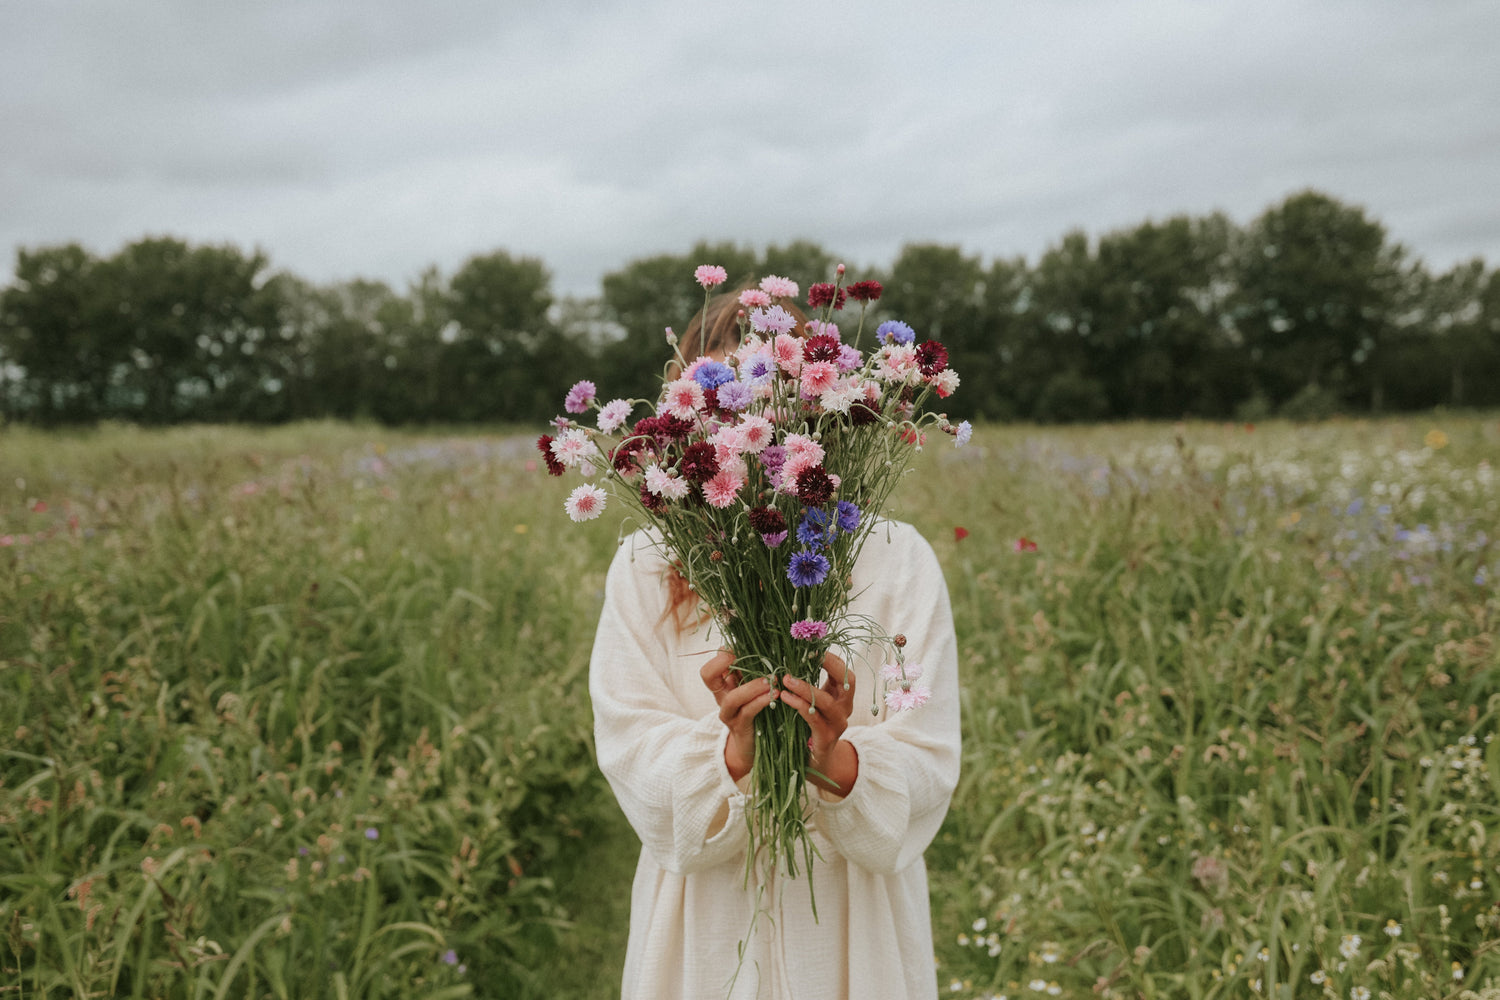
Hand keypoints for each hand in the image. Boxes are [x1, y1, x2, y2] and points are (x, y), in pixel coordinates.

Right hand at [699, 649, 777, 782]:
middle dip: (723, 662)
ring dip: (752, 687)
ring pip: (733, 698)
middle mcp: (721, 698)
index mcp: (722, 685)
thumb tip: (761, 646)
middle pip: (708, 676)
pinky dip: (762, 701)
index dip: (722, 654)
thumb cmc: (755, 710)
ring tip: (771, 681)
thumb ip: (751, 670)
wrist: (751, 745)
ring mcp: (729, 714)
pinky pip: (749, 712)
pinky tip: (774, 695)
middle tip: (745, 657)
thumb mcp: (750, 687)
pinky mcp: (741, 727)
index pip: (711, 664)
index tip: (740, 649)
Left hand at [777, 653, 858, 796]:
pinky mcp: (826, 738)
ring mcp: (838, 724)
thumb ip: (810, 682)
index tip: (811, 647)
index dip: (831, 658)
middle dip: (828, 666)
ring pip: (827, 701)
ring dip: (806, 688)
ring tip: (786, 679)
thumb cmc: (810, 726)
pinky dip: (800, 706)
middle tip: (804, 656)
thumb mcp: (814, 702)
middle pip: (847, 682)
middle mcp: (845, 708)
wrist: (816, 763)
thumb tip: (792, 654)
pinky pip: (814, 719)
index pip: (845, 671)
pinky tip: (784, 698)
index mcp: (842, 696)